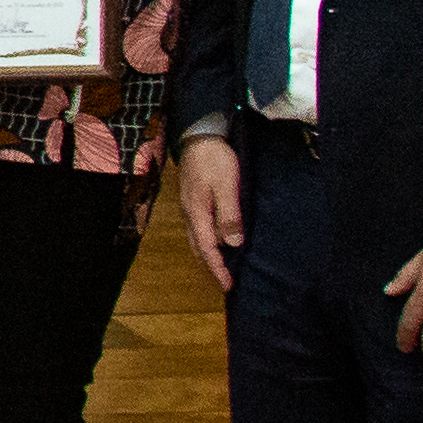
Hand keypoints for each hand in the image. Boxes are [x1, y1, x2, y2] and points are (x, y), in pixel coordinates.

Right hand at [176, 129, 245, 289]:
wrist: (198, 136)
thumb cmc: (215, 161)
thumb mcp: (227, 186)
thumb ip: (229, 215)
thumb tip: (233, 244)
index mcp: (198, 214)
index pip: (208, 248)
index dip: (218, 268)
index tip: (228, 285)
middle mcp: (190, 214)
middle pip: (198, 247)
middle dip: (210, 265)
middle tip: (225, 281)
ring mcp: (189, 207)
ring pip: (197, 238)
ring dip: (208, 254)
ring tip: (222, 265)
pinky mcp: (193, 199)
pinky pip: (199, 228)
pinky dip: (207, 241)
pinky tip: (218, 239)